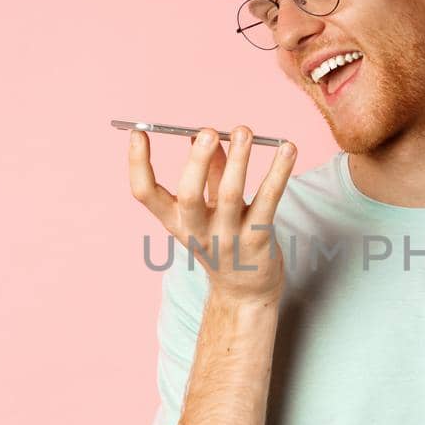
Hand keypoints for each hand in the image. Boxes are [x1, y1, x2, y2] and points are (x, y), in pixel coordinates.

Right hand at [128, 125, 296, 304]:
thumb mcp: (208, 211)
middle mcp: (197, 232)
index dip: (137, 164)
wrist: (246, 293)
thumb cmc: (225, 242)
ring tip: (243, 131)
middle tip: (208, 132)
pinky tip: (288, 149)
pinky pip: (268, 201)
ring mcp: (228, 238)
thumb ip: (208, 174)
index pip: (145, 193)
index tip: (137, 132)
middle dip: (197, 162)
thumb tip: (200, 135)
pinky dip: (279, 172)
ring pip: (231, 196)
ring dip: (238, 160)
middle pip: (188, 196)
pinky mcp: (258, 240)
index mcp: (176, 223)